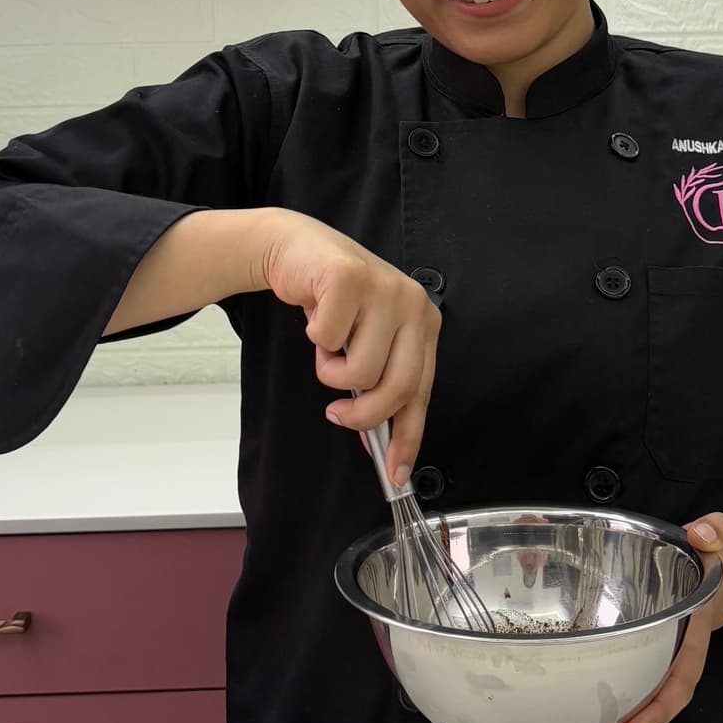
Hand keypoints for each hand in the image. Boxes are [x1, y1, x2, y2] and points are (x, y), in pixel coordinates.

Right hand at [260, 211, 439, 486]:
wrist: (298, 251)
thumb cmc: (334, 301)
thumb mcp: (366, 342)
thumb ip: (379, 382)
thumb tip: (381, 443)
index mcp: (424, 323)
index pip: (422, 391)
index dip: (408, 436)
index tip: (394, 471)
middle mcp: (412, 304)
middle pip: (396, 387)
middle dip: (362, 414)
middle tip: (337, 413)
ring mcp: (384, 289)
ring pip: (359, 370)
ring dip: (330, 368)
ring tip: (327, 346)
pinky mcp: (350, 279)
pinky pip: (327, 340)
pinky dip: (314, 338)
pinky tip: (317, 316)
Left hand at [618, 512, 722, 722]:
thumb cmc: (715, 558)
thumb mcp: (718, 537)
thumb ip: (715, 530)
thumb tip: (701, 535)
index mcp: (697, 625)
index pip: (683, 673)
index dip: (662, 704)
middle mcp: (684, 643)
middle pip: (668, 690)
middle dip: (647, 714)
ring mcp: (671, 645)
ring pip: (656, 682)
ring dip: (637, 703)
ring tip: (603, 717)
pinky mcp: (657, 640)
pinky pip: (646, 666)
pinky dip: (631, 680)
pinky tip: (607, 686)